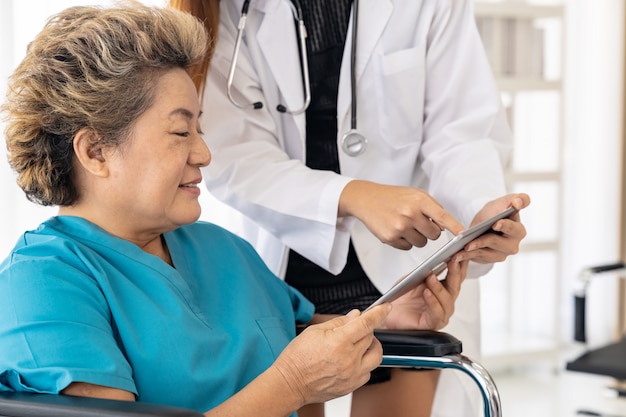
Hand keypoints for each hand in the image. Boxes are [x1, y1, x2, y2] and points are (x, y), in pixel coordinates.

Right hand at [272, 304, 390, 405]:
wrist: (290, 383)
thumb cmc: (298, 358)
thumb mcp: (315, 331)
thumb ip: (339, 322)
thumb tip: (356, 316)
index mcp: (339, 342)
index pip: (366, 323)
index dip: (379, 313)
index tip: (385, 307)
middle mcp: (349, 359)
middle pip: (371, 337)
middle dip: (366, 329)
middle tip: (354, 329)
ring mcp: (352, 374)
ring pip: (376, 356)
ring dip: (370, 346)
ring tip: (358, 344)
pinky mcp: (352, 386)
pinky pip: (368, 371)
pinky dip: (364, 363)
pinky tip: (352, 360)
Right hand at [339, 180, 464, 249]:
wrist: (366, 199)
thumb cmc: (393, 196)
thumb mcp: (415, 194)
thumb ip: (432, 208)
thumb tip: (445, 226)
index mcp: (419, 201)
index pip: (442, 216)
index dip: (455, 227)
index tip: (464, 236)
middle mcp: (410, 214)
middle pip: (434, 234)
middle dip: (430, 231)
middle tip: (419, 222)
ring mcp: (399, 227)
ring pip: (422, 243)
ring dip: (417, 237)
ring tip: (405, 225)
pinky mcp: (390, 238)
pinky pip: (407, 247)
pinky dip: (405, 241)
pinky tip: (396, 229)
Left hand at [382, 257, 467, 329]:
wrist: (386, 312)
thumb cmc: (400, 296)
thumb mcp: (412, 278)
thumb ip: (424, 271)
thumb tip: (435, 261)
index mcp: (442, 289)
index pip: (456, 276)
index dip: (460, 264)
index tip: (459, 252)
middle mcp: (444, 302)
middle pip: (455, 287)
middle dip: (455, 272)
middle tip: (452, 260)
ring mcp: (440, 313)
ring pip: (447, 300)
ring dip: (439, 287)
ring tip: (431, 277)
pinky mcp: (432, 324)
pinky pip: (437, 313)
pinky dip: (433, 302)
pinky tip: (427, 293)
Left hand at [456, 193, 529, 263]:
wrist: (483, 222)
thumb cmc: (496, 212)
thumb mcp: (505, 202)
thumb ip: (518, 199)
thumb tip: (518, 202)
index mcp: (518, 231)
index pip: (514, 229)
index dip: (506, 226)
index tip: (495, 224)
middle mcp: (512, 246)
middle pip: (497, 242)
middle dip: (483, 241)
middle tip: (472, 241)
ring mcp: (500, 254)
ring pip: (485, 253)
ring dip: (473, 250)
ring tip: (462, 247)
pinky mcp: (488, 259)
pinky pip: (476, 258)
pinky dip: (466, 256)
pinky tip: (456, 255)